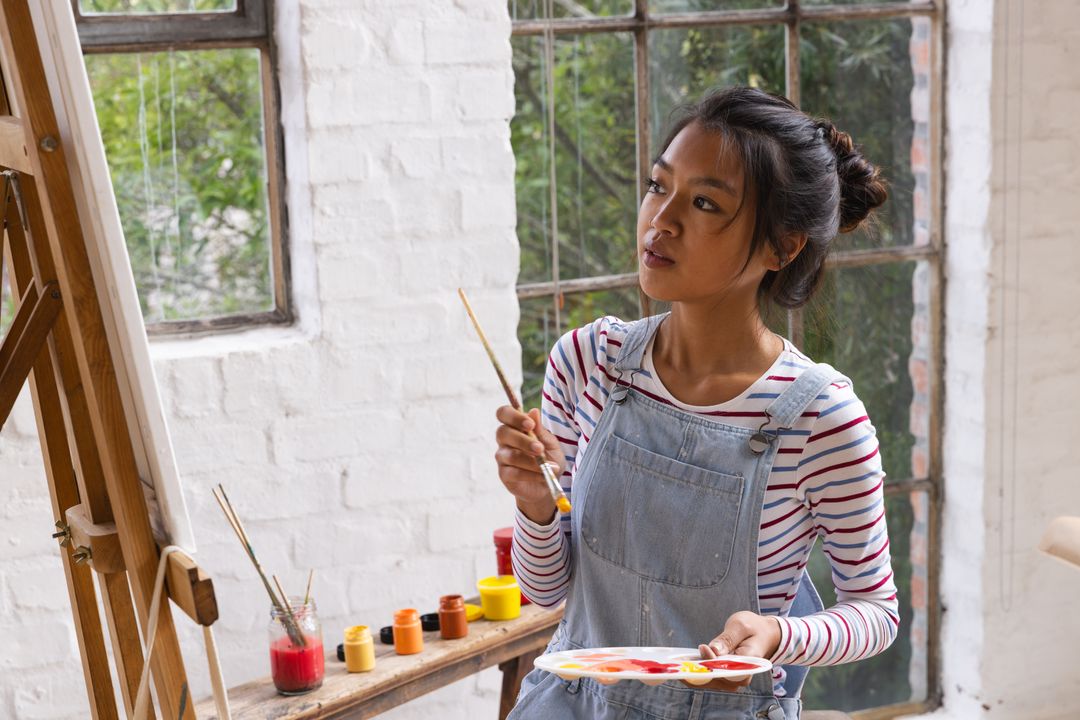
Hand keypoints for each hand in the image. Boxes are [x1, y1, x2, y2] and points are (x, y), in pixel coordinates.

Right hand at [494, 406, 565, 523]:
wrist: (549, 483)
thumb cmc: (548, 459)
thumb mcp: (550, 443)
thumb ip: (540, 430)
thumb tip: (533, 411)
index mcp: (515, 427)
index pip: (504, 413)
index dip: (514, 416)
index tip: (530, 424)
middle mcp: (505, 440)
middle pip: (502, 432)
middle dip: (522, 440)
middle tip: (539, 448)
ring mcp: (502, 458)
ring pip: (510, 455)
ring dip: (531, 461)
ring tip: (549, 466)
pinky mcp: (504, 475)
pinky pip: (513, 472)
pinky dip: (531, 474)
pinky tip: (543, 475)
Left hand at [682, 611, 780, 691]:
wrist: (764, 634)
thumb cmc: (754, 628)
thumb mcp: (741, 626)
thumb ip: (728, 638)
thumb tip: (713, 650)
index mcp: (750, 663)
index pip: (728, 669)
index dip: (713, 663)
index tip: (702, 648)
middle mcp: (741, 676)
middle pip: (716, 680)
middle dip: (697, 672)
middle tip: (680, 661)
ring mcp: (732, 678)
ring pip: (710, 681)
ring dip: (693, 673)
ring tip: (678, 662)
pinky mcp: (724, 676)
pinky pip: (708, 678)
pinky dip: (696, 672)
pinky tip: (683, 663)